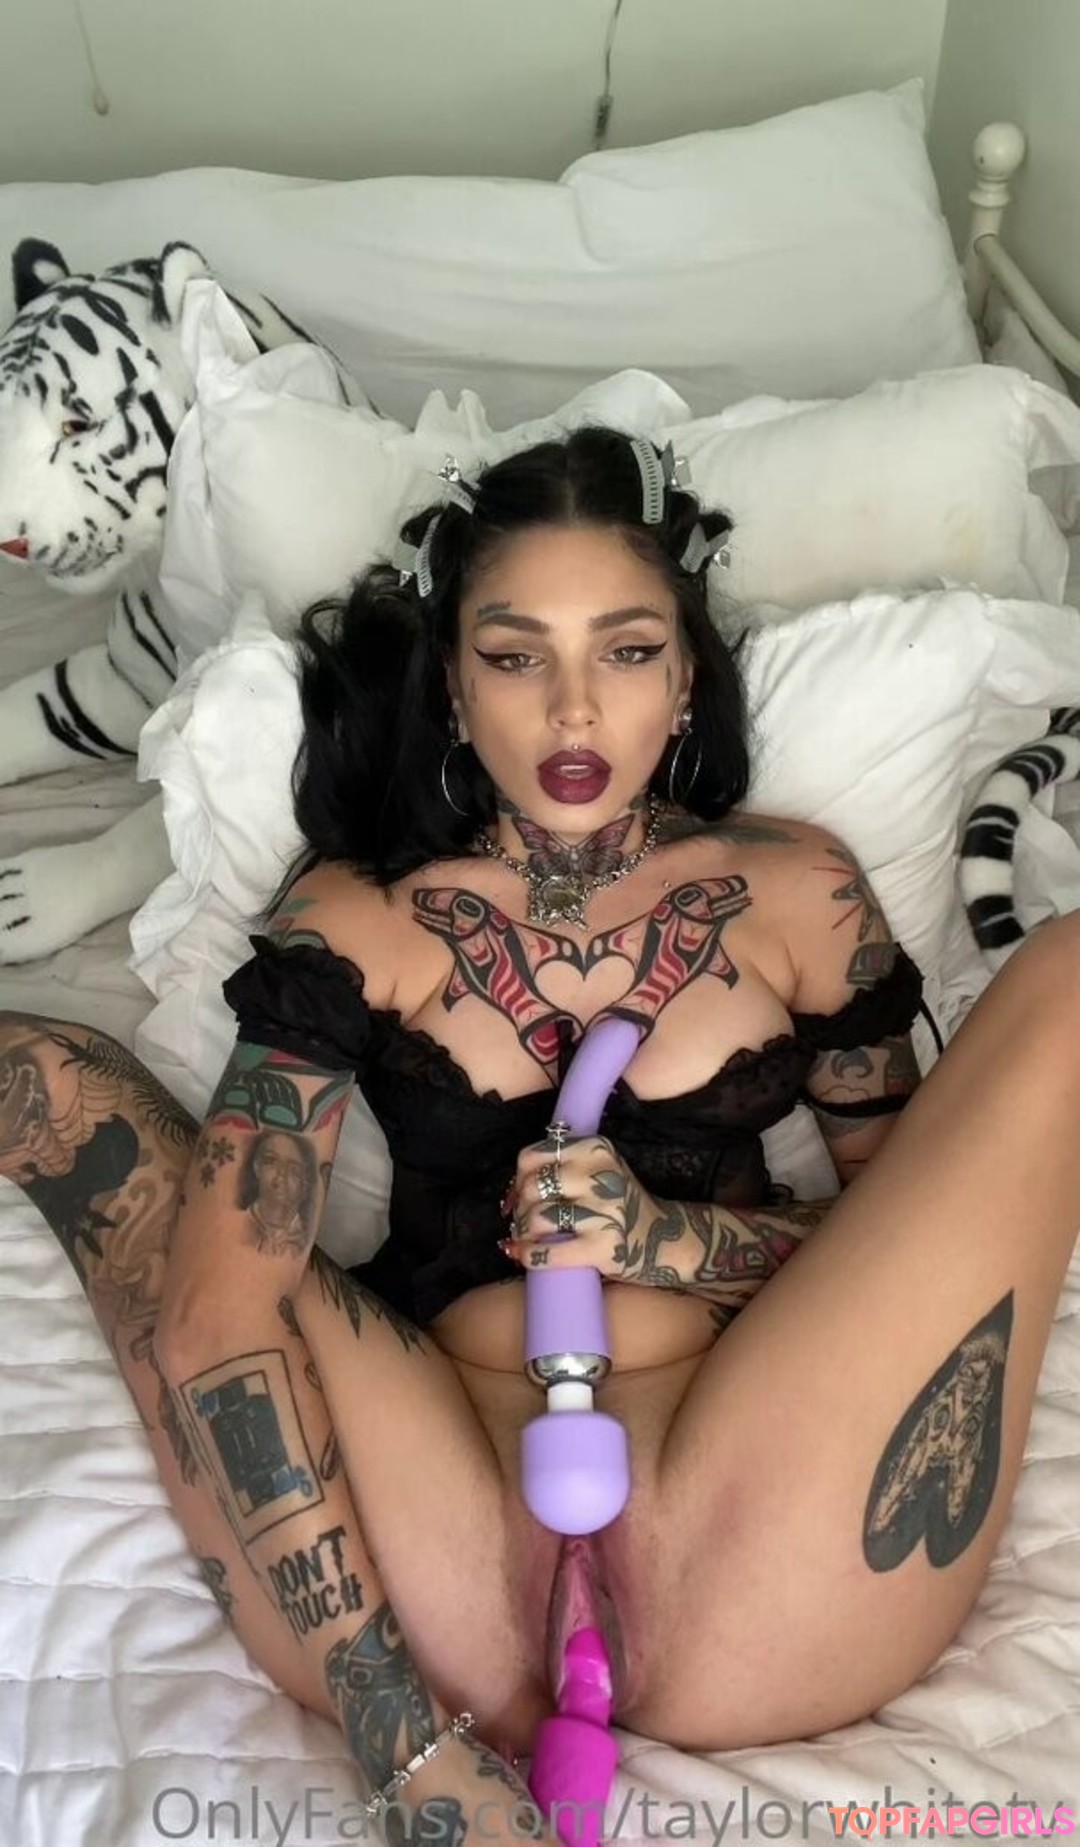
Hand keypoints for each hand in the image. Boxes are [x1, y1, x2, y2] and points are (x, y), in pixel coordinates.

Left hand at [499, 1130, 651, 1276]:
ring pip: (537, 1218)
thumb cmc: (618, 1204)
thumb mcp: (598, 1170)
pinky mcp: (604, 1246)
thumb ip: (560, 1168)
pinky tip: (524, 1256)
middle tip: (524, 1223)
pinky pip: (549, 1251)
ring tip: (527, 1239)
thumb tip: (510, 1194)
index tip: (516, 1197)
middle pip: (531, 1187)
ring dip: (524, 1233)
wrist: (662, 1238)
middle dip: (520, 1209)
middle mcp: (602, 1175)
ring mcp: (605, 1211)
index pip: (532, 1157)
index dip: (516, 1179)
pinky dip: (529, 1255)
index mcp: (596, 1149)